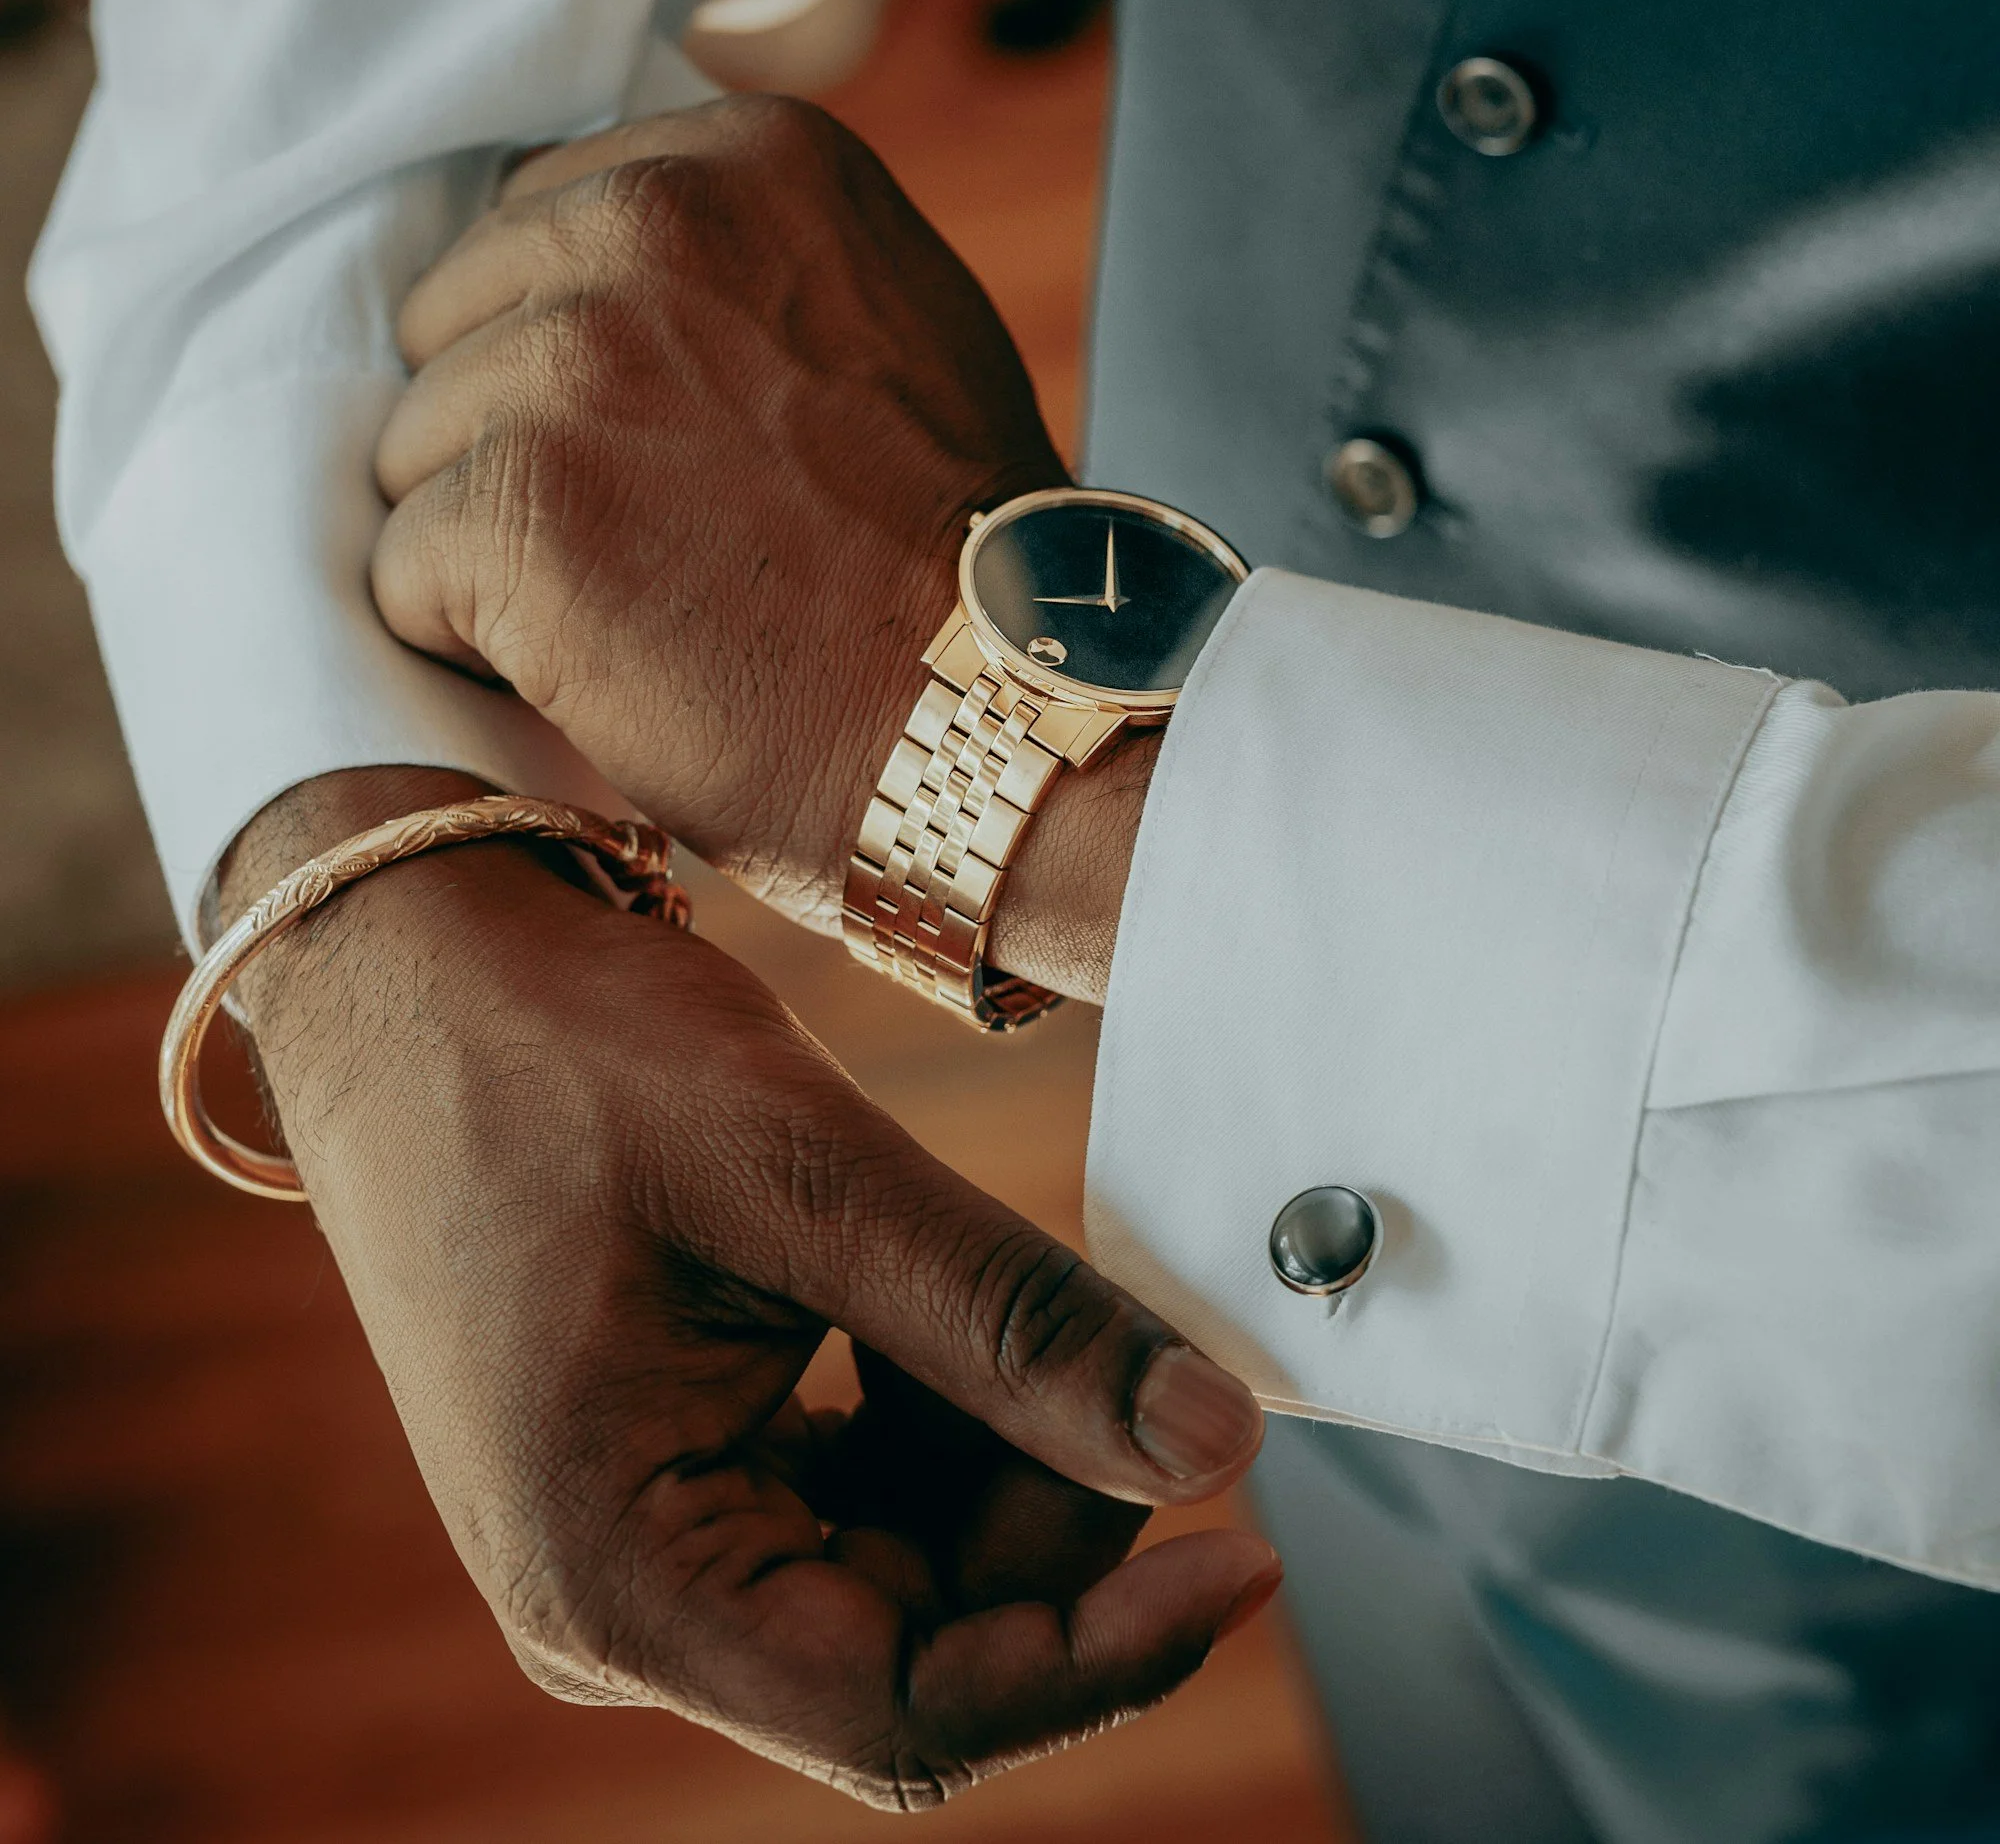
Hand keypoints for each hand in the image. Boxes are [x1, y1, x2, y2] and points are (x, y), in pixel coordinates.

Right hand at [227, 768, 1274, 1804]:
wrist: (406, 956)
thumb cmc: (557, 1049)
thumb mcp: (804, 1175)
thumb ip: (1011, 1324)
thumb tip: (1217, 1448)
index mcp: (616, 1575)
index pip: (905, 1714)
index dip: (1095, 1655)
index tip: (1245, 1552)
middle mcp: (619, 1599)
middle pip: (914, 1638)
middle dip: (1053, 1515)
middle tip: (1139, 1354)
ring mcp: (639, 1535)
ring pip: (897, 1566)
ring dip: (1000, 1454)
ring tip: (1028, 1294)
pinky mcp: (666, 1464)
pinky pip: (847, 1492)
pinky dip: (937, 1412)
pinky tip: (950, 1299)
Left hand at [373, 97, 1069, 938]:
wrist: (998, 729)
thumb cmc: (948, 553)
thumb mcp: (887, 313)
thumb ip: (742, 254)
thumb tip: (584, 249)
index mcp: (747, 158)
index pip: (536, 224)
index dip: (575, 355)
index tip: (667, 442)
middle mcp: (655, 222)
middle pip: (453, 321)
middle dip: (514, 433)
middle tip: (650, 536)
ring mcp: (577, 360)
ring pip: (413, 446)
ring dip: (494, 544)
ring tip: (638, 605)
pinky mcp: (516, 505)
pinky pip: (398, 568)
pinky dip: (469, 642)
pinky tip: (597, 665)